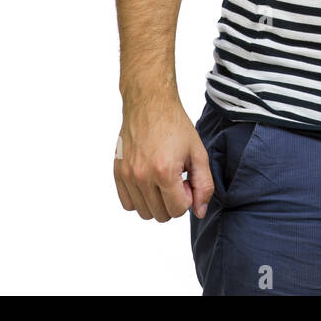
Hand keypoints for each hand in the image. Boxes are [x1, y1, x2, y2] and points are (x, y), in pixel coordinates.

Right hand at [114, 95, 214, 221]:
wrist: (150, 105)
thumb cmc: (175, 126)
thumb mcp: (198, 153)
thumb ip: (204, 184)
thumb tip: (200, 211)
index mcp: (165, 172)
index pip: (177, 210)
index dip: (187, 199)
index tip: (187, 181)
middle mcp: (142, 177)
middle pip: (160, 215)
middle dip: (173, 202)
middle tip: (176, 180)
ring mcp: (127, 176)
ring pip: (143, 212)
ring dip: (156, 203)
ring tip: (162, 180)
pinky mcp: (117, 173)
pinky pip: (128, 204)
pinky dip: (140, 199)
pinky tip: (149, 182)